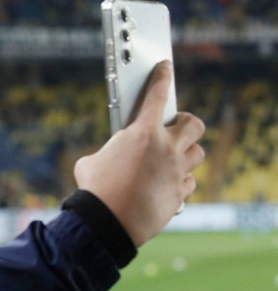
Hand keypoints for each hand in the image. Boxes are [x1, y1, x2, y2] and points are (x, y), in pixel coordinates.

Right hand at [74, 61, 204, 246]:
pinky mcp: (180, 194)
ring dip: (186, 152)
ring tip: (171, 156)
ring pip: (198, 152)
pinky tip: (167, 183)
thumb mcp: (91, 162)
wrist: (108, 222)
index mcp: (142, 133)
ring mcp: (176, 172)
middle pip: (193, 124)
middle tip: (173, 127)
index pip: (157, 95)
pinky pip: (189, 181)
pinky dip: (181, 180)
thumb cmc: (95, 190)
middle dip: (185, 122)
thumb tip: (109, 158)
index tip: (166, 67)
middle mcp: (166, 149)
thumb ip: (108, 152)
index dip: (162, 77)